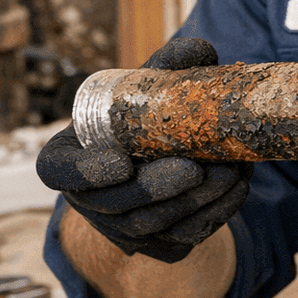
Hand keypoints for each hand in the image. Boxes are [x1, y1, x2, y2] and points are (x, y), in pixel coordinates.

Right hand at [37, 38, 252, 262]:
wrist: (156, 158)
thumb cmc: (139, 115)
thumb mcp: (143, 87)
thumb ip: (168, 66)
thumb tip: (202, 51)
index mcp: (67, 158)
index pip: (60, 172)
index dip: (86, 173)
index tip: (121, 161)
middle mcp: (89, 200)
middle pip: (117, 206)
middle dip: (157, 190)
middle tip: (193, 169)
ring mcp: (120, 229)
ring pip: (155, 226)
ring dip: (195, 203)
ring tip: (230, 173)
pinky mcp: (156, 246)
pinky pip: (183, 238)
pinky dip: (213, 215)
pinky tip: (237, 188)